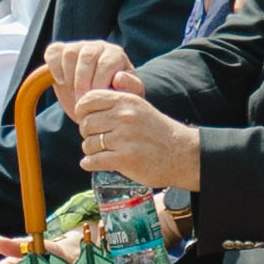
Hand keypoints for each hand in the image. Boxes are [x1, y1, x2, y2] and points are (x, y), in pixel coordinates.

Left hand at [68, 68, 202, 192]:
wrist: (182, 154)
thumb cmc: (157, 132)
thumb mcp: (139, 108)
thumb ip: (114, 103)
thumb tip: (80, 104)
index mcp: (126, 101)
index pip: (87, 100)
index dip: (82, 112)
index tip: (88, 121)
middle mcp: (124, 116)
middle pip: (85, 124)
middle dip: (87, 134)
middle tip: (97, 140)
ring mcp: (124, 138)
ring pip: (88, 144)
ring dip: (90, 151)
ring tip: (102, 152)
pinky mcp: (125, 159)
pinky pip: (93, 161)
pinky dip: (90, 164)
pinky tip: (95, 163)